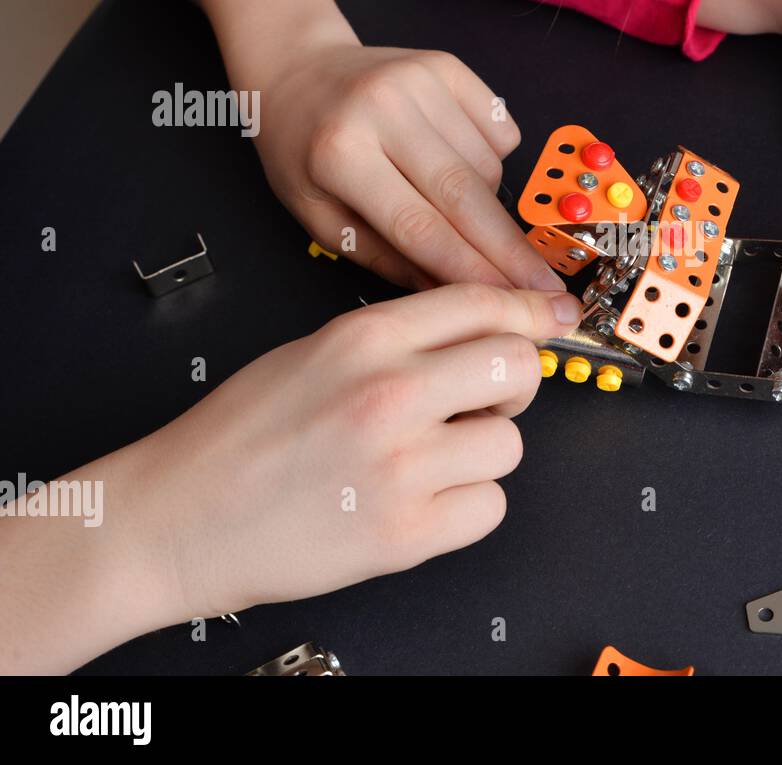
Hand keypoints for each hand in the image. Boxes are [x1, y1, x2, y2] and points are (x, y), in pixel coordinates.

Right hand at [0, 285, 579, 672]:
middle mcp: (390, 393)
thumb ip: (401, 336)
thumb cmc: (239, 436)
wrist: (177, 517)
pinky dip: (468, 508)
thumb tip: (488, 329)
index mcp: (365, 338)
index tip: (547, 323)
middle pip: (519, 367)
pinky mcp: (405, 535)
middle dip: (514, 384)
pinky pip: (490, 508)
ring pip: (511, 445)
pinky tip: (425, 502)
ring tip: (433, 461)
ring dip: (483, 453)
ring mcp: (401, 467)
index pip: (486, 304)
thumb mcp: (314, 351)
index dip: (529, 313)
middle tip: (485, 400)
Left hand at [254, 35, 564, 291]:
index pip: (419, 227)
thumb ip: (387, 259)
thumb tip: (454, 293)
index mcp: (339, 153)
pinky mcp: (447, 65)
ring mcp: (419, 81)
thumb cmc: (303, 152)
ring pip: (486, 167)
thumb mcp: (321, 219)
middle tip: (546, 288)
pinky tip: (457, 159)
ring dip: (486, 204)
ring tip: (452, 205)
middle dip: (510, 251)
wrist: (297, 68)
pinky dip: (492, 160)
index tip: (508, 302)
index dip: (469, 271)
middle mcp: (382, 108)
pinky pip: (500, 132)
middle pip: (464, 196)